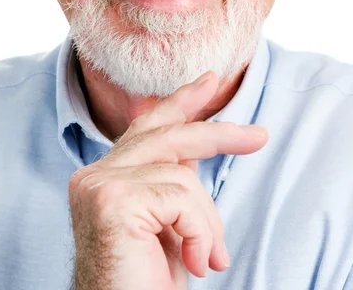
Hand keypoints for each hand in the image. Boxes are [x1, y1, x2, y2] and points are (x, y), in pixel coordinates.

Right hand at [69, 71, 267, 289]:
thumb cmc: (147, 281)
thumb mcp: (168, 224)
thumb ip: (172, 183)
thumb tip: (194, 154)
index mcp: (104, 176)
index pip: (145, 127)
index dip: (179, 103)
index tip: (208, 82)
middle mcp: (93, 175)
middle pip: (166, 135)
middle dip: (217, 133)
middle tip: (259, 137)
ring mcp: (98, 185)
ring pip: (180, 172)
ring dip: (207, 220)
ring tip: (208, 258)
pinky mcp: (112, 202)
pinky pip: (181, 198)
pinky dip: (200, 231)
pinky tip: (194, 262)